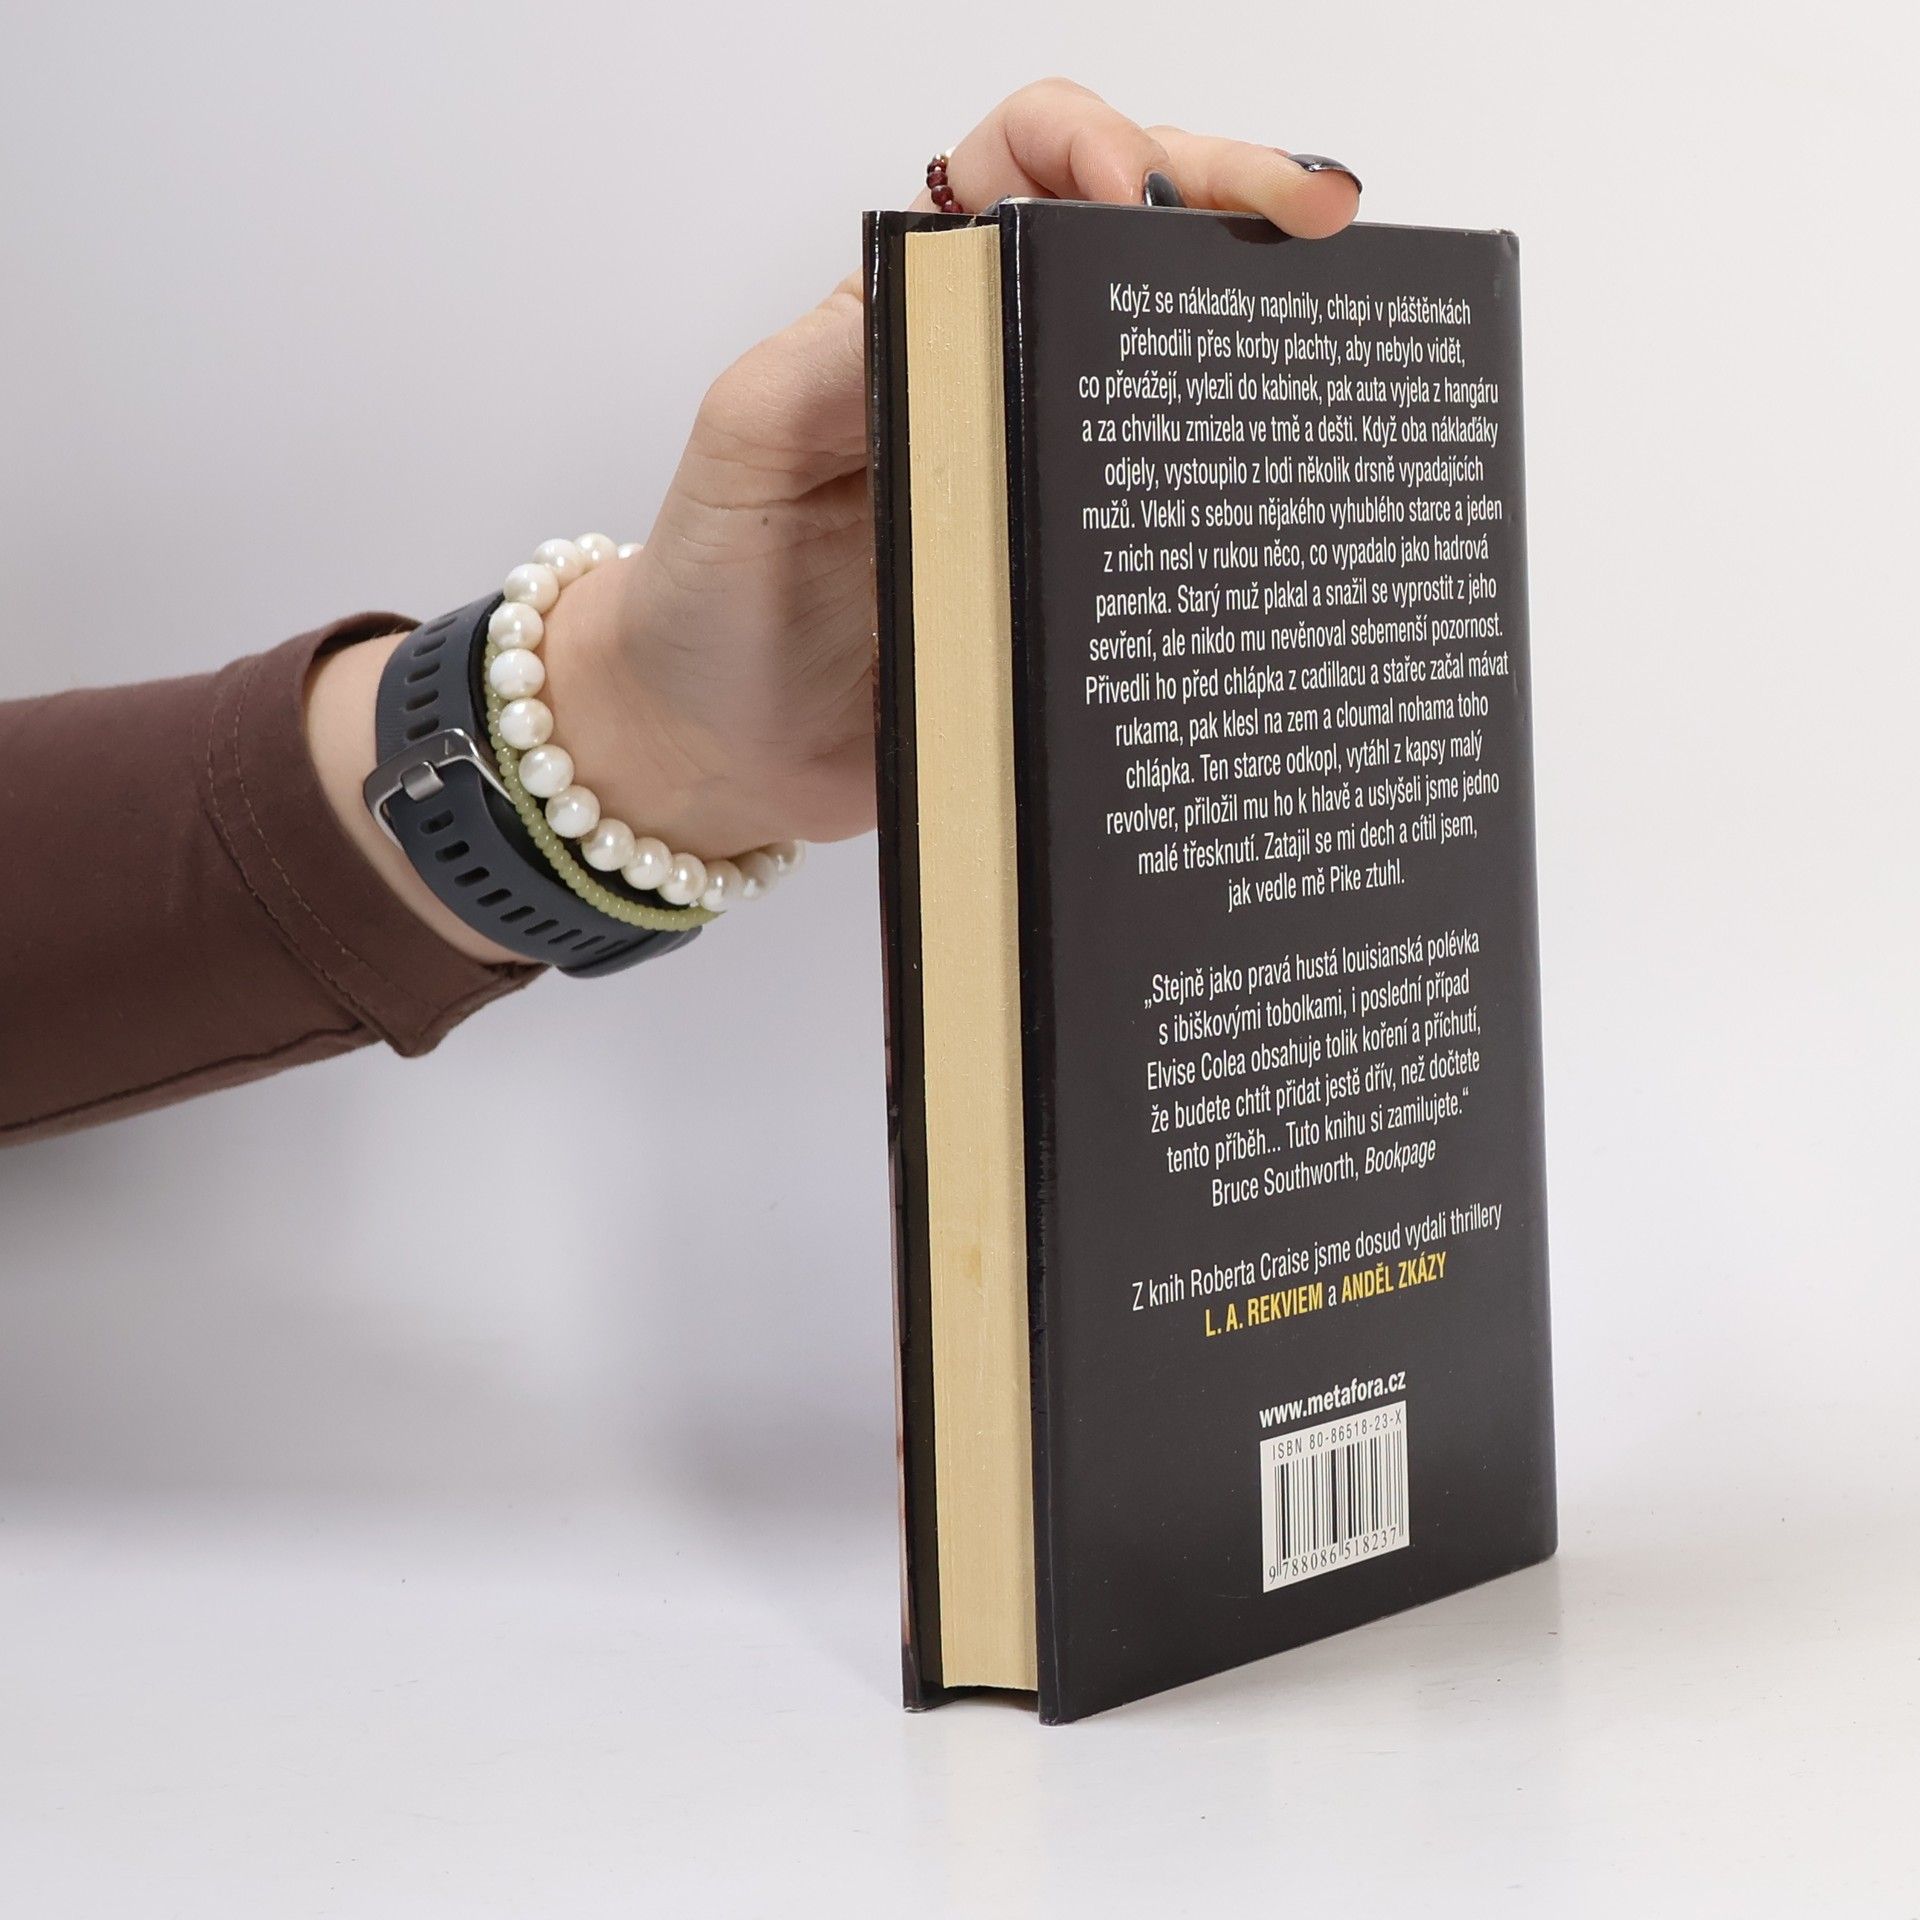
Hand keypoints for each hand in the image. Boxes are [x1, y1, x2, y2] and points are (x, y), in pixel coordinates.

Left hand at [540, 79, 1360, 859]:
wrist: (720, 748)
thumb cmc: (713, 590)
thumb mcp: (749, 445)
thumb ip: (834, 358)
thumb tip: (960, 292)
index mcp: (911, 314)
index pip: (1019, 171)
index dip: (1093, 148)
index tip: (1140, 196)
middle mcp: (992, 379)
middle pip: (1129, 249)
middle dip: (1234, 201)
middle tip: (1321, 222)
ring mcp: (1041, 482)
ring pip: (1171, 378)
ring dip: (1255, 335)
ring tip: (1330, 328)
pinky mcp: (1072, 582)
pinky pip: (1165, 526)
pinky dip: (1232, 499)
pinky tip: (1286, 493)